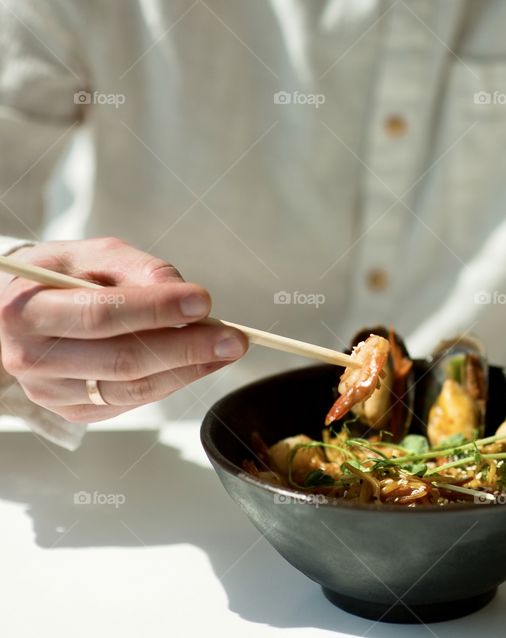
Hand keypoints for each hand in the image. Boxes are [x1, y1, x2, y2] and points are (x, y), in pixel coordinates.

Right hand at [0, 237, 247, 422]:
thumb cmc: (59, 278)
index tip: (203, 302)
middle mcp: (32, 358)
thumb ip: (138, 269)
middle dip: (187, 348)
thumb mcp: (91, 255)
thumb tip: (183, 294)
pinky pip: (134, 401)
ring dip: (189, 369)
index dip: (157, 310)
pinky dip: (173, 381)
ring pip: (133, 388)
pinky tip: (199, 363)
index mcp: (27, 310)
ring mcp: (51, 392)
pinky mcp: (75, 411)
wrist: (20, 313)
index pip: (102, 315)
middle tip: (233, 337)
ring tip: (227, 349)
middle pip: (123, 360)